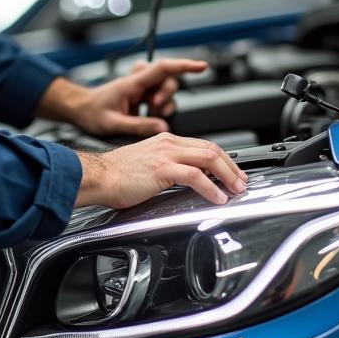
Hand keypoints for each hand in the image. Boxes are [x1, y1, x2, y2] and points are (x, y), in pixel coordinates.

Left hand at [69, 58, 207, 137]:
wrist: (80, 108)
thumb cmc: (92, 112)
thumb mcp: (113, 123)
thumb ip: (138, 126)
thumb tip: (162, 128)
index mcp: (132, 83)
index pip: (163, 68)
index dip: (184, 66)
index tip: (201, 66)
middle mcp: (138, 82)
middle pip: (167, 79)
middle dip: (166, 96)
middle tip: (154, 109)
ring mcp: (140, 88)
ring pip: (165, 90)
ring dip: (162, 105)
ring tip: (149, 115)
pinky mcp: (141, 95)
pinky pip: (159, 98)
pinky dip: (158, 109)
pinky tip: (148, 116)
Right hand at [75, 133, 247, 208]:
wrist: (97, 176)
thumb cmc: (115, 175)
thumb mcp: (146, 164)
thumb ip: (166, 168)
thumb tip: (185, 181)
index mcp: (165, 140)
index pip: (203, 145)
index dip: (223, 159)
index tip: (232, 172)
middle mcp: (168, 143)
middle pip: (212, 149)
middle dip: (232, 167)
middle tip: (241, 182)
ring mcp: (166, 154)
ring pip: (208, 158)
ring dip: (227, 176)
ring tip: (235, 190)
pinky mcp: (162, 169)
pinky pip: (195, 177)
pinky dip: (211, 188)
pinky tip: (217, 197)